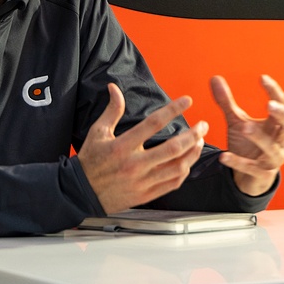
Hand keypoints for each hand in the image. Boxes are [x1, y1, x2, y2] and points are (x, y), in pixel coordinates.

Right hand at [78, 83, 208, 213]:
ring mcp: (142, 182)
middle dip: (193, 135)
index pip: (154, 123)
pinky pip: (172, 184)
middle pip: (173, 148)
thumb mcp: (98, 132)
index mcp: (122, 146)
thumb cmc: (90, 161)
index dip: (173, 109)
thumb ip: (111, 110)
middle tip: (203, 125)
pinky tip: (188, 162)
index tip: (187, 100)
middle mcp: (134, 164)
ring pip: (177, 167)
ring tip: (199, 141)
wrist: (80, 193)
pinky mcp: (145, 195)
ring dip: (193, 153)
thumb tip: (114, 88)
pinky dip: (184, 172)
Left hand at [210, 74, 283, 196]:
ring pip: (274, 149)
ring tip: (245, 127)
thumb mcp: (237, 121)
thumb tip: (214, 78)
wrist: (248, 177)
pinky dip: (239, 162)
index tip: (262, 78)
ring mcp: (274, 159)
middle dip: (283, 115)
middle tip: (270, 105)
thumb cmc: (247, 144)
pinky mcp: (263, 175)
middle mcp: (280, 141)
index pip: (282, 104)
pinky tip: (224, 156)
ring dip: (261, 138)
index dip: (274, 91)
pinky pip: (254, 168)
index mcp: (277, 125)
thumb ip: (227, 102)